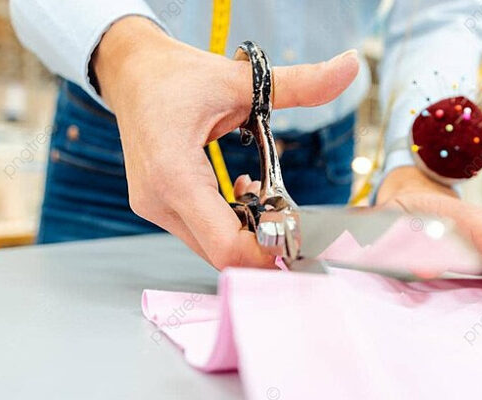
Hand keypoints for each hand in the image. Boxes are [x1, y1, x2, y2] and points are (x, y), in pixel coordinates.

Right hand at [93, 16, 358, 268]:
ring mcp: (154, 209)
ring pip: (211, 249)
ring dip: (248, 232)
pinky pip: (201, 234)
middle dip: (264, 242)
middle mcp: (158, 202)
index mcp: (174, 175)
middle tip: (292, 213)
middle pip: (222, 255)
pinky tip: (244, 192)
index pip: (226, 246)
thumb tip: (350, 66)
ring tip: (266, 194)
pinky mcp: (157, 208)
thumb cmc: (178, 75)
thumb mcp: (242, 80)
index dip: (269, 250)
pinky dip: (230, 224)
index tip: (301, 231)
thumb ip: (300, 83)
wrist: (131, 71)